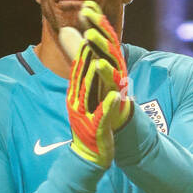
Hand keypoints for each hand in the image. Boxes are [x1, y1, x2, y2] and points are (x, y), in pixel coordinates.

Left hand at [62, 0, 132, 130]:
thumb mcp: (85, 66)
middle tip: (85, 12)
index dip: (94, 19)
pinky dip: (107, 72)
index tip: (84, 5)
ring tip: (88, 34)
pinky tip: (99, 63)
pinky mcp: (117, 94)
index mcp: (108, 57)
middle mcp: (115, 64)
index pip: (102, 34)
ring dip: (101, 45)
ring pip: (111, 57)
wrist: (112, 119)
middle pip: (107, 40)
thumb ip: (77, 49)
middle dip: (97, 26)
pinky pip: (114, 80)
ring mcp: (118, 78)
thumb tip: (65, 29)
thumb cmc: (99, 90)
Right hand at [65, 41, 122, 169]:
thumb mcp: (84, 102)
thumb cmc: (89, 128)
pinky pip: (103, 117)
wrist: (87, 158)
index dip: (84, 47)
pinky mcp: (96, 131)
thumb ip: (84, 81)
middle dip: (86, 55)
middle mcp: (78, 103)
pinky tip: (115, 97)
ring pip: (89, 93)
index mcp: (76, 94)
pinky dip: (108, 106)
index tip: (87, 36)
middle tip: (90, 34)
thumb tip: (86, 61)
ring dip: (94, 77)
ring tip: (98, 61)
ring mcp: (86, 117)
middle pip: (82, 76)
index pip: (79, 67)